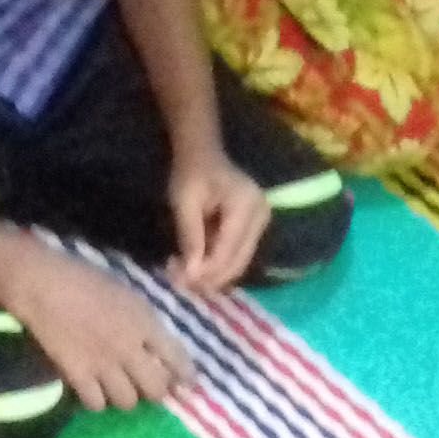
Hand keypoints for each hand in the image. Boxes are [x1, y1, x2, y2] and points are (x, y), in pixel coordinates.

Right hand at [6, 251, 190, 412]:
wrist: (44, 284)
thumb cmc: (86, 278)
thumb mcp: (127, 293)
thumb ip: (145, 320)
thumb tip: (157, 344)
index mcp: (145, 322)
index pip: (176, 357)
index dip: (185, 375)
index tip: (187, 384)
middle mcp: (129, 348)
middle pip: (155, 389)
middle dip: (155, 391)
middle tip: (147, 385)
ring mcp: (103, 364)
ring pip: (127, 402)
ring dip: (126, 396)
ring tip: (119, 387)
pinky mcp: (77, 375)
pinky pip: (96, 404)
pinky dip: (97, 400)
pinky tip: (94, 389)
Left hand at [167, 149, 268, 293]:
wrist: (202, 155)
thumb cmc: (191, 173)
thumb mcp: (184, 203)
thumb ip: (190, 238)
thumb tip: (191, 275)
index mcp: (246, 205)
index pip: (228, 250)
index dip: (205, 271)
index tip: (178, 282)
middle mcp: (261, 215)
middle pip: (237, 261)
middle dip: (208, 277)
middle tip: (177, 281)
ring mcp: (261, 222)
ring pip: (238, 263)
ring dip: (211, 274)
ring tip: (182, 273)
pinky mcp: (255, 228)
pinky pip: (237, 255)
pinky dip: (216, 264)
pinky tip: (195, 263)